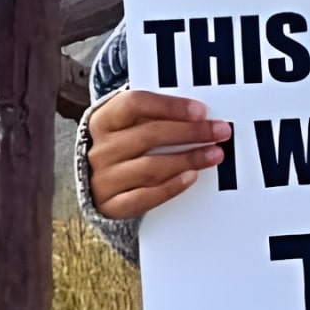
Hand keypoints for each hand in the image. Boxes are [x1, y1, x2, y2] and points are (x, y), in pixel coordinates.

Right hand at [87, 89, 229, 218]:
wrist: (91, 179)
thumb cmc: (121, 142)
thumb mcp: (129, 123)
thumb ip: (156, 115)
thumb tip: (199, 113)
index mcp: (104, 120)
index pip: (135, 104)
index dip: (170, 106)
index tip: (200, 111)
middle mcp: (101, 149)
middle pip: (148, 135)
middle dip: (190, 133)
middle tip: (219, 132)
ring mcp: (103, 179)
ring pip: (150, 167)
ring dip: (188, 160)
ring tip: (213, 155)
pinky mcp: (111, 205)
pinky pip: (144, 197)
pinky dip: (171, 187)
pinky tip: (191, 176)